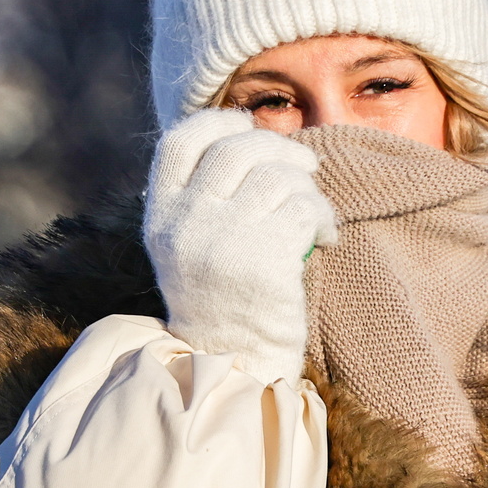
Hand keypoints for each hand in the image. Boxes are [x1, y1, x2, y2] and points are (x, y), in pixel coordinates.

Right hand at [144, 109, 336, 382]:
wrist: (236, 364)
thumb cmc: (225, 299)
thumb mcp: (191, 245)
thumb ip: (203, 197)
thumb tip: (247, 134)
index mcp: (162, 217)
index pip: (180, 141)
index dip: (217, 122)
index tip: (245, 125)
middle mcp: (186, 223)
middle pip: (237, 149)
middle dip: (279, 147)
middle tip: (305, 164)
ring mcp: (223, 240)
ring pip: (278, 175)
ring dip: (307, 187)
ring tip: (314, 211)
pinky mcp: (264, 260)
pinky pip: (305, 208)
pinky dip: (324, 217)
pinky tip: (326, 236)